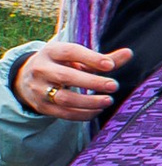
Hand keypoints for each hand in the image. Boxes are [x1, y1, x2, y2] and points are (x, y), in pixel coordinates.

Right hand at [13, 38, 131, 118]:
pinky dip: (83, 114)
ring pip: (64, 98)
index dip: (91, 58)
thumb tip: (129, 53)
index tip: (110, 66)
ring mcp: (39, 89)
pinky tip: (98, 110)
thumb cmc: (62, 64)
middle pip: (65, 76)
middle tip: (114, 86)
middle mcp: (41, 69)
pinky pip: (63, 113)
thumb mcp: (77, 58)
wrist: (29, 78)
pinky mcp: (42, 106)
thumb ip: (102, 59)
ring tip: (108, 100)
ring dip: (89, 102)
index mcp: (52, 51)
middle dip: (91, 82)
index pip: (70, 52)